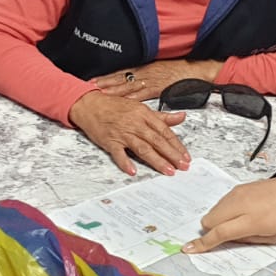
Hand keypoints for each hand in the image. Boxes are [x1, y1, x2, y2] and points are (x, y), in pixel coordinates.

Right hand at [69, 91, 190, 175]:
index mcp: (144, 114)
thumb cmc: (114, 106)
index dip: (177, 145)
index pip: (165, 132)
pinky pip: (118, 153)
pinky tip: (132, 171)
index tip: (186, 156)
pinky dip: (125, 162)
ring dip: (156, 160)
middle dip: (172, 155)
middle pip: (157, 141)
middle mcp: (135, 123)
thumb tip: (181, 117)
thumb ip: (162, 116)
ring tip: (168, 170)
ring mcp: (122, 133)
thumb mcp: (140, 107)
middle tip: (183, 166)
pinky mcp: (109, 141)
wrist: (89, 104)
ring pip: (143, 148)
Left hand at [92, 59, 222, 100]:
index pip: (121, 73)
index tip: (93, 80)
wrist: (195, 70)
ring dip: (113, 90)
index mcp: (144, 68)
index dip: (106, 77)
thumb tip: (132, 81)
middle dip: (104, 83)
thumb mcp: (159, 70)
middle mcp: (144, 73)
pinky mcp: (158, 88)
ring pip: (127, 86)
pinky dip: (130, 98)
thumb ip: (146, 75)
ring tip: (99, 94)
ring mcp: (150, 80)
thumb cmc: (179, 71)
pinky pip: (142, 94)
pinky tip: (120, 102)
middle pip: (120, 78)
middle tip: (88, 87)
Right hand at [182, 174, 275, 252]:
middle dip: (211, 231)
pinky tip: (241, 213)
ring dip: (218, 220)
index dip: (202, 244)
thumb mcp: (272, 238)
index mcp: (251, 221)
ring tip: (239, 223)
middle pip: (208, 220)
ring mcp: (238, 194)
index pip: (219, 233)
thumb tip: (226, 239)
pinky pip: (222, 202)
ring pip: (213, 210)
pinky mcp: (239, 187)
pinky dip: (224, 211)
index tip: (188, 249)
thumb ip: (246, 240)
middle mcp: (241, 205)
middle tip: (227, 235)